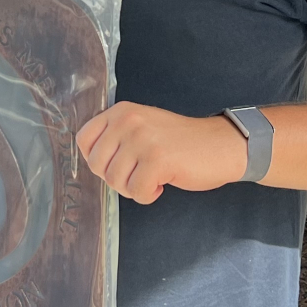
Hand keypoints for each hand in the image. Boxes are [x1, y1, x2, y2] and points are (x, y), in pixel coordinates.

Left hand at [74, 102, 246, 203]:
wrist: (222, 145)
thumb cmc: (181, 143)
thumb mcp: (142, 127)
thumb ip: (116, 138)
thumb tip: (92, 161)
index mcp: (122, 112)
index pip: (84, 139)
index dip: (97, 160)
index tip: (118, 164)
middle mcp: (129, 121)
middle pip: (97, 165)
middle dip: (116, 178)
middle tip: (139, 174)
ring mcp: (143, 139)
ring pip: (115, 181)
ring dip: (134, 188)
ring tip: (154, 177)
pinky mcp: (157, 159)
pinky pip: (136, 191)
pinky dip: (148, 195)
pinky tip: (163, 183)